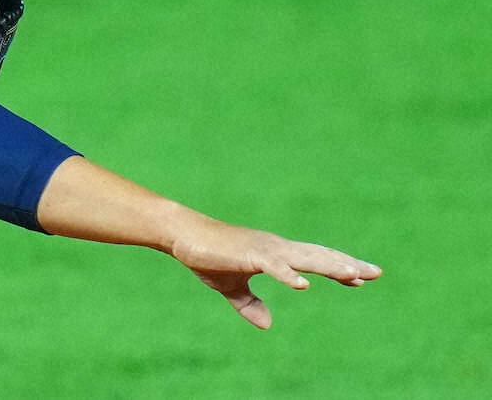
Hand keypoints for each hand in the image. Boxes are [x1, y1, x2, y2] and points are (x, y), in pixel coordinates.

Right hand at [170, 217, 381, 329]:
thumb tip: (267, 324)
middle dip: (347, 264)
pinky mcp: (248, 254)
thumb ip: (249, 304)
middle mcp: (276, 248)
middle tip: (376, 272)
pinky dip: (288, 274)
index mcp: (275, 254)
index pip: (313, 260)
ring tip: (353, 275)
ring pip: (303, 259)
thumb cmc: (207, 256)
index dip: (337, 268)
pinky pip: (273, 266)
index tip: (362, 277)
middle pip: (318, 256)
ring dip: (328, 266)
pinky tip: (303, 286)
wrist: (183, 235)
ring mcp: (264, 249)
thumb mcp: (231, 287)